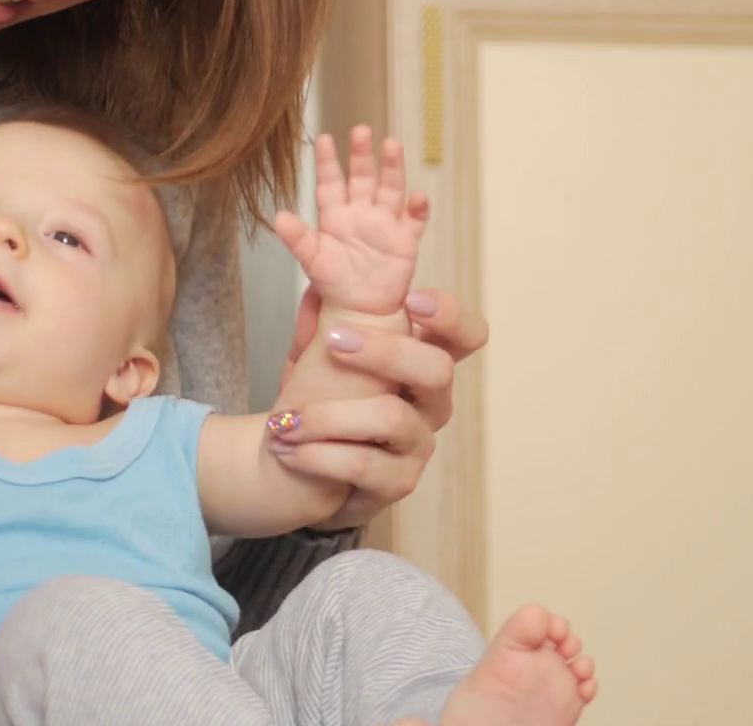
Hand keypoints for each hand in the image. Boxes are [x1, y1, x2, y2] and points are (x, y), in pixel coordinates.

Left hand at [272, 286, 490, 529]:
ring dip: (329, 415)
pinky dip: (317, 453)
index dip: (450, 315)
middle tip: (333, 341)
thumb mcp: (320, 348)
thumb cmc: (322, 396)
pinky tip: (288, 449)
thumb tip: (320, 270)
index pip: (466, 334)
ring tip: (286, 421)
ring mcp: (419, 444)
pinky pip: (363, 464)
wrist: (296, 463)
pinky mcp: (398, 483)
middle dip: (385, 350)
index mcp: (422, 358)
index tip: (412, 299)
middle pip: (438, 369)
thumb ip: (326, 310)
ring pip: (391, 418)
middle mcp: (431, 401)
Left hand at [273, 127, 428, 314]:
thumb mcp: (312, 259)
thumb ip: (297, 238)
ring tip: (392, 145)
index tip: (323, 138)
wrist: (359, 309)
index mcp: (335, 214)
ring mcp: (385, 223)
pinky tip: (417, 197)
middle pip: (363, 177)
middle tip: (362, 130)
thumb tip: (278, 217)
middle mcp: (361, 212)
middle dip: (362, 154)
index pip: (330, 182)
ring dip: (392, 168)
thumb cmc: (334, 281)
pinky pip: (414, 220)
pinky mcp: (405, 239)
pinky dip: (418, 208)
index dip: (327, 161)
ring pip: (391, 189)